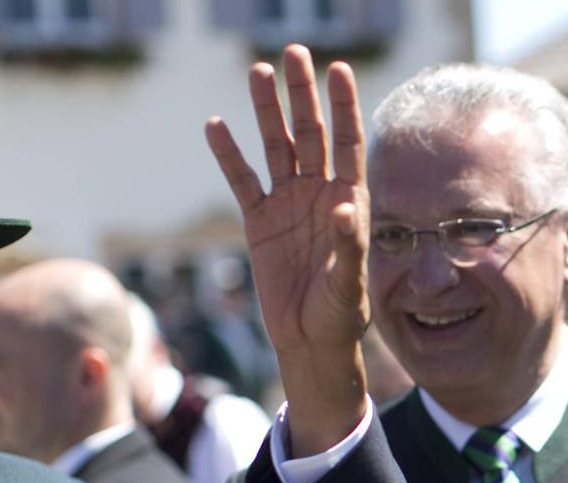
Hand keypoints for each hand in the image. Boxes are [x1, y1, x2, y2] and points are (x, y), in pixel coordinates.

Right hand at [205, 44, 369, 456]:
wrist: (310, 343)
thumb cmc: (341, 316)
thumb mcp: (350, 284)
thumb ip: (350, 246)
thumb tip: (345, 209)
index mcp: (348, 202)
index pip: (348, 143)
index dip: (344, 106)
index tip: (339, 69)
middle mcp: (319, 195)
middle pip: (310, 134)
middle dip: (302, 95)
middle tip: (293, 53)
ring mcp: (288, 205)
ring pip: (275, 148)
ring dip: (267, 111)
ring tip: (259, 72)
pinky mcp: (259, 223)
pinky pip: (242, 180)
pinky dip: (229, 155)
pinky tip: (217, 125)